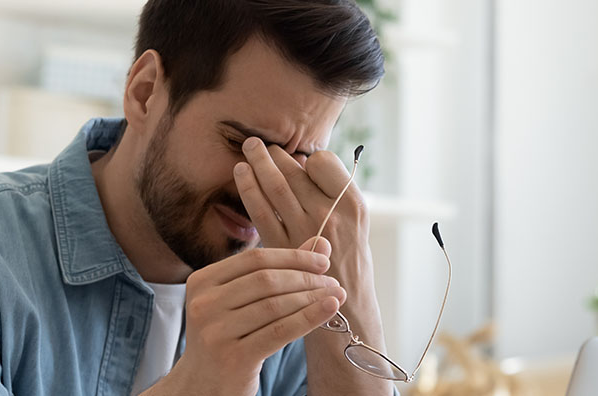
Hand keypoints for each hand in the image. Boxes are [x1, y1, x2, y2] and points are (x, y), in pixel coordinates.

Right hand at [143, 237, 346, 395]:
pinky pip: (280, 331)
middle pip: (266, 280)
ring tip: (336, 295)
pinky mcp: (233, 357)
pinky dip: (309, 317)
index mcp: (201, 282)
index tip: (322, 261)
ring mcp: (215, 332)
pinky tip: (329, 309)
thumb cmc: (226, 338)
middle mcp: (203, 304)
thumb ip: (276, 271)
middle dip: (306, 278)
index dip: (293, 257)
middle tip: (332, 281)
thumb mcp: (240, 302)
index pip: (254, 259)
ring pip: (275, 305)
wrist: (203, 385)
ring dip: (312, 297)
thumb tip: (320, 243)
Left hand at [233, 137, 370, 289]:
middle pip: (295, 171)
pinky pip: (260, 211)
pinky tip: (241, 175)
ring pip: (275, 186)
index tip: (299, 160)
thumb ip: (334, 196)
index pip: (323, 162)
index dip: (308, 158)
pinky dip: (248, 189)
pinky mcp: (282, 248)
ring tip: (248, 149)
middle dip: (274, 154)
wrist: (346, 310)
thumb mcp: (357, 225)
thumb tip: (303, 163)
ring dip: (258, 163)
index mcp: (353, 205)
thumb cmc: (350, 264)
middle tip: (258, 143)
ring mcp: (305, 231)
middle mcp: (330, 215)